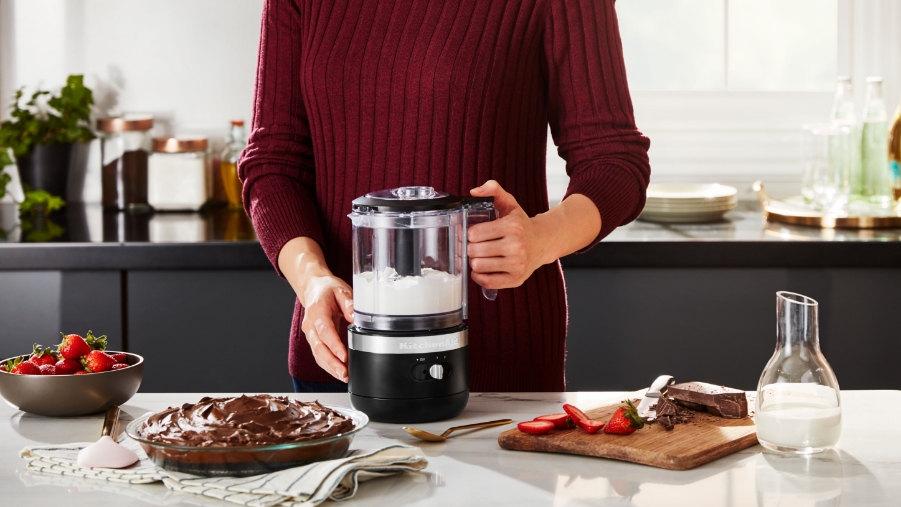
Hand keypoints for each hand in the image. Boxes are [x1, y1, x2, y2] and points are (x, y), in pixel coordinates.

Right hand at [279, 237, 353, 381]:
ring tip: (345, 376)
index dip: (334, 345)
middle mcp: (310, 324)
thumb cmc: (328, 290)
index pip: (325, 331)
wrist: (314, 289)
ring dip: (330, 367)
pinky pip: (319, 355)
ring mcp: (310, 334)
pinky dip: (328, 365)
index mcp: (317, 311)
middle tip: (344, 373)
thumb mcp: (342, 291)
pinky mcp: (313, 340)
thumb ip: (350, 304)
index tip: (344, 356)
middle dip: (331, 363)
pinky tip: (339, 372)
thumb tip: (356, 318)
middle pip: (318, 348)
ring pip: (317, 354)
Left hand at [467, 180, 551, 288]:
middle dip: (470, 247)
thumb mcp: (510, 203)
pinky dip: (479, 276)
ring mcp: (516, 265)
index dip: (470, 233)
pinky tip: (483, 268)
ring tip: (480, 255)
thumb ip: (493, 190)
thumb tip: (474, 191)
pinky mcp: (516, 279)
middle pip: (474, 250)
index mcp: (512, 226)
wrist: (543, 242)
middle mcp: (516, 246)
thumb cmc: (522, 224)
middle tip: (475, 245)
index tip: (473, 233)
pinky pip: (487, 282)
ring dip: (474, 261)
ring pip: (478, 266)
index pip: (475, 233)